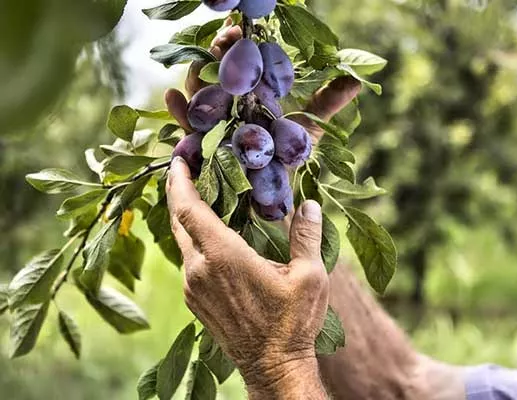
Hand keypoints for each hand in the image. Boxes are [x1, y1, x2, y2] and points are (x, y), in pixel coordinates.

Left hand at [167, 158, 327, 387]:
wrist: (273, 367)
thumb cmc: (292, 323)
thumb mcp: (309, 276)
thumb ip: (306, 236)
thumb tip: (309, 204)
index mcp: (223, 256)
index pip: (188, 208)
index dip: (180, 180)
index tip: (178, 158)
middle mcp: (199, 269)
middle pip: (178, 220)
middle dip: (180, 191)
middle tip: (189, 168)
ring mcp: (193, 287)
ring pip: (182, 241)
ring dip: (188, 217)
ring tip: (206, 196)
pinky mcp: (195, 300)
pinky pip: (188, 261)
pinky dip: (195, 240)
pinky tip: (213, 235)